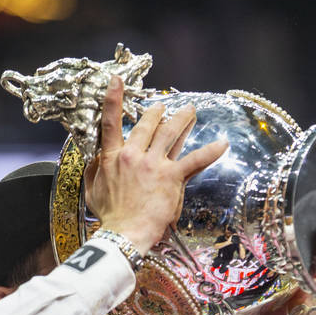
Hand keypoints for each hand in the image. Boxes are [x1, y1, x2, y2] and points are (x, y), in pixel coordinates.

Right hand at [84, 76, 227, 255]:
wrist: (124, 233)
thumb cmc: (109, 217)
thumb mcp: (92, 192)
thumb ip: (93, 171)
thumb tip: (94, 159)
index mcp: (112, 157)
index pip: (111, 123)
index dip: (114, 99)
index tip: (117, 81)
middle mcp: (133, 154)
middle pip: (148, 124)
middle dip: (158, 112)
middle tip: (164, 106)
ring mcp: (153, 164)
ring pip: (171, 133)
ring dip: (182, 119)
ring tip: (191, 111)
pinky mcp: (172, 176)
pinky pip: (195, 160)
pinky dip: (211, 151)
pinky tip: (223, 144)